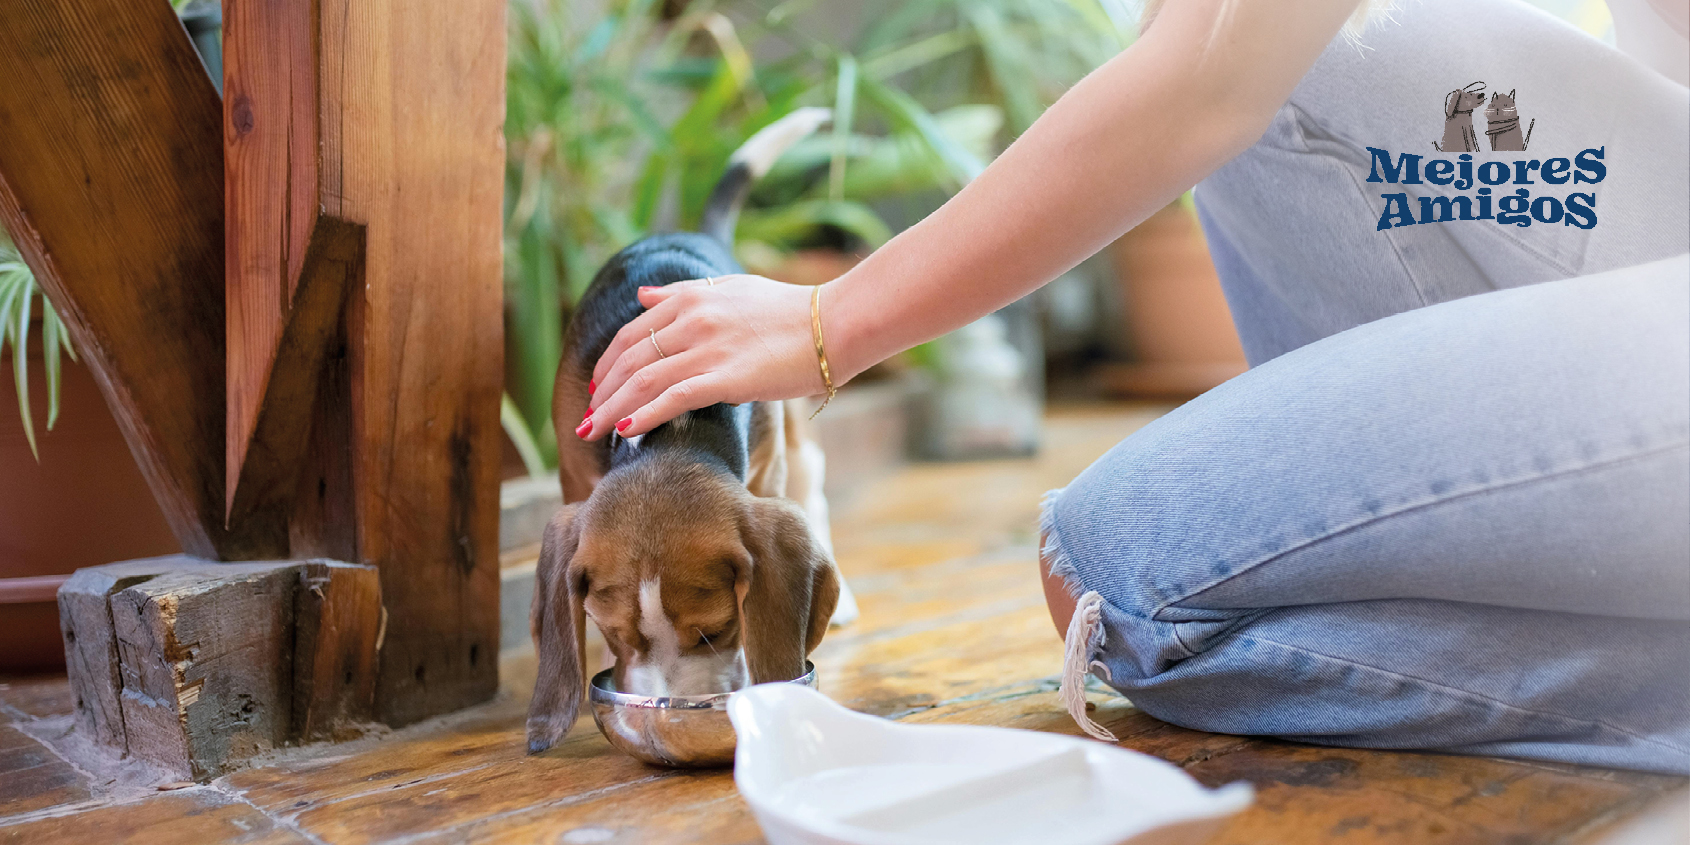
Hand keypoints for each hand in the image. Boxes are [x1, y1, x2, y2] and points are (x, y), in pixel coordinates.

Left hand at [578, 275, 825, 439]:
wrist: (835, 324)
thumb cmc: (790, 311)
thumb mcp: (731, 287)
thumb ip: (684, 292)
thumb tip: (643, 296)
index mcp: (691, 296)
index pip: (632, 333)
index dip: (608, 364)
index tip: (598, 389)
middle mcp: (692, 318)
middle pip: (630, 358)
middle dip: (602, 392)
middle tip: (586, 419)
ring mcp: (708, 347)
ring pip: (643, 380)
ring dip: (612, 409)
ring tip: (591, 432)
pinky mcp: (726, 376)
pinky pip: (672, 398)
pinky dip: (643, 414)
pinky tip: (626, 432)